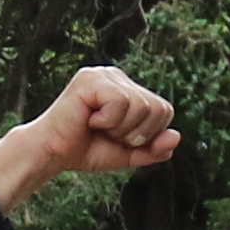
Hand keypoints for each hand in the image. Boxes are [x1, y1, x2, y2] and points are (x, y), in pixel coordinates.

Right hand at [0, 67, 181, 205]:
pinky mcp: (91, 79)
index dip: (148, 134)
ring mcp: (104, 75)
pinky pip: (120, 103)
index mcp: (128, 89)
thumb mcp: (127, 153)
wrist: (53, 155)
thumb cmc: (85, 150)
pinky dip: (107, 121)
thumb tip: (176, 137)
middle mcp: (118, 77)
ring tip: (97, 126)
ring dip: (120, 128)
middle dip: (136, 132)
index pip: (164, 110)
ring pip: (141, 105)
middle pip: (157, 107)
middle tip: (107, 133)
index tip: (119, 137)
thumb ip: (153, 148)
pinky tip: (88, 118)